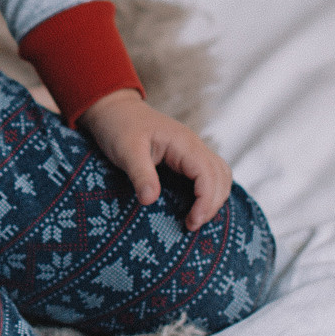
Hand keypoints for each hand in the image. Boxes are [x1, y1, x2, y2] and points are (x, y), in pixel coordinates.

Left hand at [80, 89, 233, 231]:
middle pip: (220, 177)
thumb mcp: (126, 150)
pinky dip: (209, 192)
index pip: (208, 174)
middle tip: (191, 226)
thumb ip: (140, 174)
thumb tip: (150, 200)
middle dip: (212, 204)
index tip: (191, 223)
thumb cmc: (119, 126)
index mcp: (183, 143)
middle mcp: (194, 146)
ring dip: (214, 198)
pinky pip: (208, 174)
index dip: (205, 201)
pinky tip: (195, 206)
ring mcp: (192, 150)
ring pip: (220, 175)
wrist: (114, 109)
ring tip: (195, 220)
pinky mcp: (185, 157)